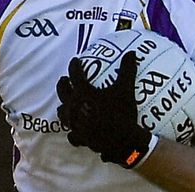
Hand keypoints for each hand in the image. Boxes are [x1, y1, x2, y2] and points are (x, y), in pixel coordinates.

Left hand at [56, 51, 156, 168]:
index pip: (75, 75)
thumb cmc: (122, 113)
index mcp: (83, 93)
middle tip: (65, 79)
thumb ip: (127, 70)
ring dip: (64, 105)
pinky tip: (74, 130)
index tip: (75, 61)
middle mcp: (75, 107)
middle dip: (63, 84)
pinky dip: (72, 130)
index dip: (74, 66)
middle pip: (63, 92)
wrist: (123, 141)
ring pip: (63, 113)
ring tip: (67, 102)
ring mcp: (75, 124)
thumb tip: (131, 53)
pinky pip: (71, 134)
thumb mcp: (126, 89)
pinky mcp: (80, 138)